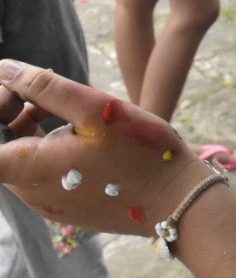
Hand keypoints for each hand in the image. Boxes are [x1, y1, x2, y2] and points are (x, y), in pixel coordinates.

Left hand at [0, 61, 207, 236]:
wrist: (177, 202)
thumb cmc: (139, 153)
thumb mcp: (95, 108)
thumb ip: (44, 87)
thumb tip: (6, 69)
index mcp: (27, 168)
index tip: (16, 91)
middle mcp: (29, 193)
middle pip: (2, 148)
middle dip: (13, 114)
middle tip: (44, 91)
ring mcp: (48, 205)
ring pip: (24, 160)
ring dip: (35, 131)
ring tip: (73, 111)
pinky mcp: (67, 209)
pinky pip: (45, 175)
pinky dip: (53, 150)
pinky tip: (87, 136)